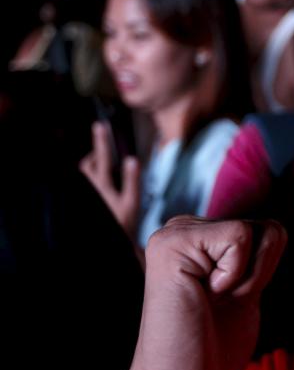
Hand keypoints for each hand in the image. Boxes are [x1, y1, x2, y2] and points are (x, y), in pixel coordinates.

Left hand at [80, 121, 139, 237]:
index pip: (102, 158)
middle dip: (96, 153)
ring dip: (94, 166)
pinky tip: (102, 184)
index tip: (100, 124)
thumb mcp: (132, 202)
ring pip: (85, 174)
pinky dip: (94, 179)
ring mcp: (88, 196)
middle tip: (104, 147)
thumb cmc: (123, 224)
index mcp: (103, 186)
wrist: (110, 244)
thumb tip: (132, 159)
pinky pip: (88, 185)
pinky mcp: (88, 201)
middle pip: (88, 164)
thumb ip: (132, 180)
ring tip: (104, 165)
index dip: (102, 140)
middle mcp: (91, 189)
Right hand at [123, 216, 286, 369]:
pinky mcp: (171, 243)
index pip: (271, 232)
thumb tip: (278, 228)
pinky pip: (240, 235)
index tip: (231, 302)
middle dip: (259, 274)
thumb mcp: (246, 290)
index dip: (265, 275)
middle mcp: (184, 228)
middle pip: (270, 229)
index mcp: (202, 238)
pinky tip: (203, 295)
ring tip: (211, 301)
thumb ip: (257, 257)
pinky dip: (234, 274)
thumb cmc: (213, 347)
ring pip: (258, 230)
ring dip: (248, 276)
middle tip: (219, 305)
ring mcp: (174, 233)